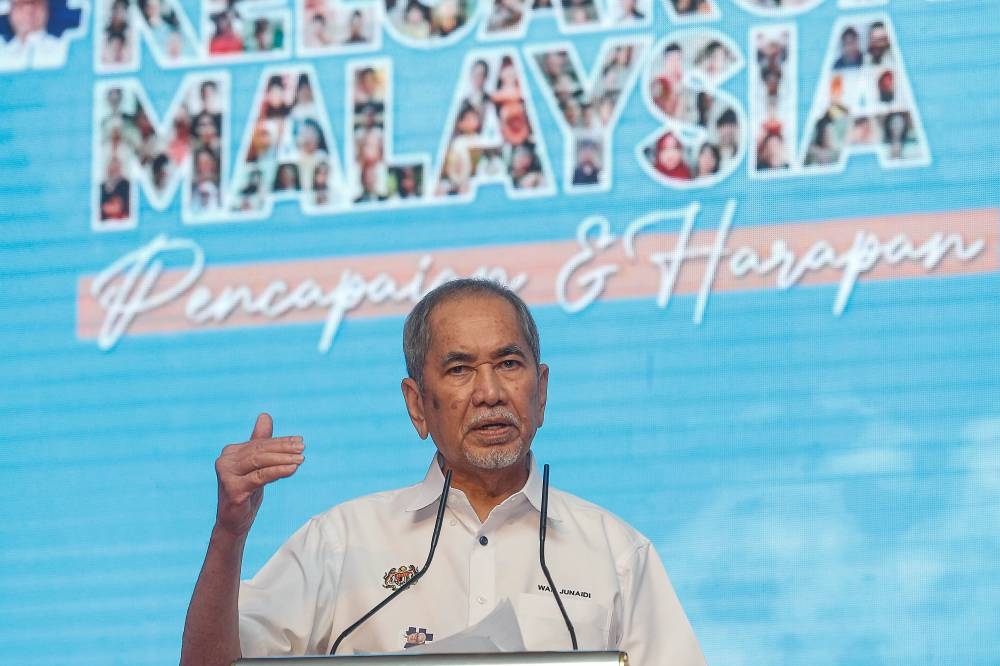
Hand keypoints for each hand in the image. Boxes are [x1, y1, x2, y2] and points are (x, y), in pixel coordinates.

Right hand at [214, 413, 303, 537]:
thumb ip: (259, 441)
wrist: (234, 522)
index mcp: (230, 452)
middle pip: (260, 451)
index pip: (260, 443)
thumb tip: (265, 416)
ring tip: (301, 459)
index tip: (300, 441)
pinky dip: (277, 471)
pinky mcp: (232, 489)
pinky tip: (292, 469)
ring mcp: (227, 475)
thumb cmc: (247, 491)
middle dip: (284, 448)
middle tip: (303, 448)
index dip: (281, 441)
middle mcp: (225, 460)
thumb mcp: (256, 466)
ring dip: (283, 459)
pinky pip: (259, 477)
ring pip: (260, 462)